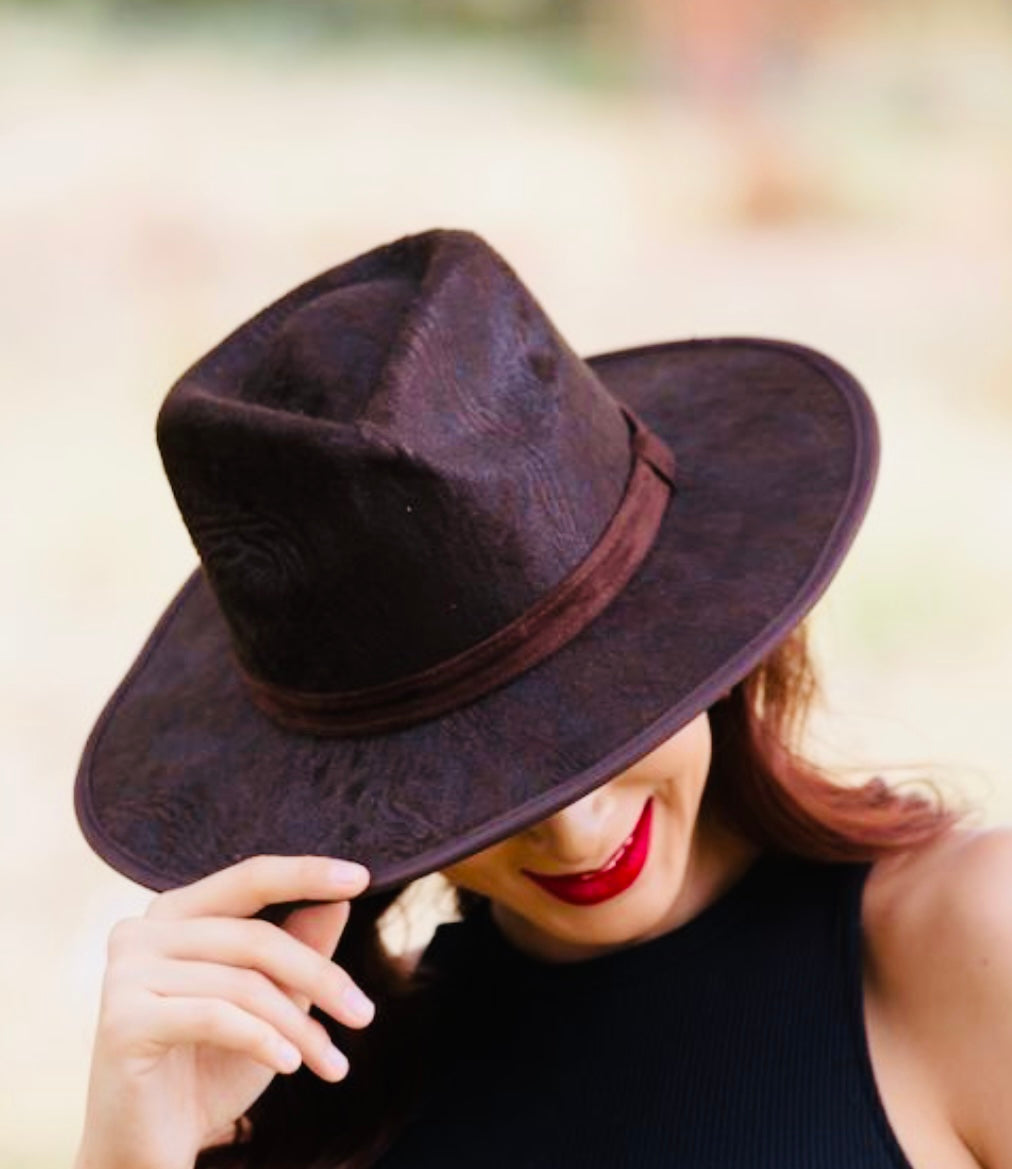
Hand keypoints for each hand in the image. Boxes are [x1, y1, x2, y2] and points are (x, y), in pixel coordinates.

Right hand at [74, 855, 373, 1168]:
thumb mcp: (270, 1003)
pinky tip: (290, 1066)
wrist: (148, 1147)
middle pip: (257, 937)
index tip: (362, 877)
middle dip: (319, 977)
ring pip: (244, 984)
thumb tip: (339, 900)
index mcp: (176, 913)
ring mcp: (125, 973)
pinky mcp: (122, 1020)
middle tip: (364, 1015)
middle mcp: (143, 931)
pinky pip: (216, 1016)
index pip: (251, 878)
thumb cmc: (210, 1068)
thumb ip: (298, 948)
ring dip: (298, 1026)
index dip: (306, 874)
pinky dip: (263, 1040)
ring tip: (331, 1063)